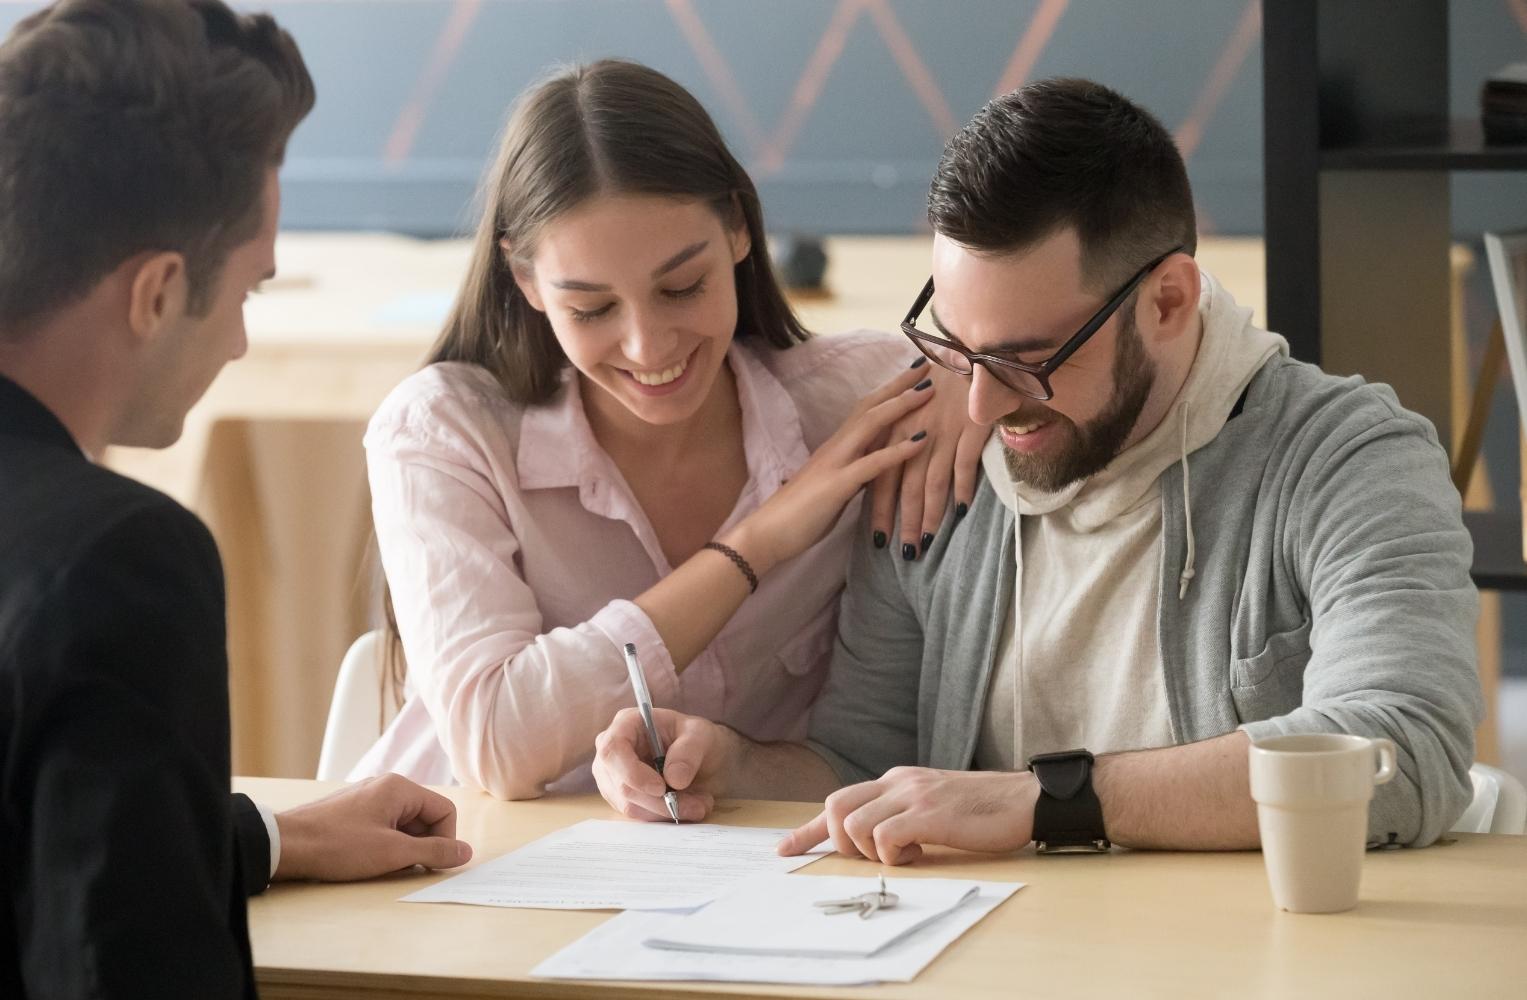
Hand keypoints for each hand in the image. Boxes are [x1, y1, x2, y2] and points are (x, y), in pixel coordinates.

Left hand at [273, 773, 471, 880]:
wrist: (285, 845)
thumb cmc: (339, 846)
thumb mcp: (393, 853)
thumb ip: (434, 851)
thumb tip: (466, 852)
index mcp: (400, 788)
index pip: (444, 811)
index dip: (445, 840)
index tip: (431, 864)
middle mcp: (386, 787)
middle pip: (424, 817)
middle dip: (420, 846)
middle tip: (403, 868)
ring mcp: (367, 798)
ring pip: (403, 825)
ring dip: (402, 849)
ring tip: (381, 866)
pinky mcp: (352, 812)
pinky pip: (383, 827)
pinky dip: (384, 846)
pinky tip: (366, 861)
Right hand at [592, 707, 735, 821]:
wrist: (700, 756)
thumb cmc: (694, 737)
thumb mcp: (701, 735)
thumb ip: (689, 752)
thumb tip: (674, 779)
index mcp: (625, 724)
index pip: (612, 751)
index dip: (633, 773)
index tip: (661, 788)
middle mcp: (612, 752)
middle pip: (622, 785)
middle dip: (660, 801)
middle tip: (697, 805)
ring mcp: (612, 777)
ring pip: (630, 806)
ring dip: (667, 811)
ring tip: (700, 804)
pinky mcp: (621, 799)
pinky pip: (638, 816)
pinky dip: (665, 817)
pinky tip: (688, 807)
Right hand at [723, 364, 933, 574]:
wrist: (766, 533)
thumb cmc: (798, 515)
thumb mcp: (834, 487)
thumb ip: (854, 473)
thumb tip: (875, 468)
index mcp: (836, 447)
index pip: (865, 409)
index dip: (889, 390)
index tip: (913, 374)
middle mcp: (836, 447)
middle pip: (871, 405)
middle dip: (899, 384)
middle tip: (927, 364)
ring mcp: (836, 463)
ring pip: (871, 424)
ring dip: (902, 405)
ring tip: (929, 391)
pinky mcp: (837, 485)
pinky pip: (872, 464)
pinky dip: (899, 450)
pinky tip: (923, 441)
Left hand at [776, 767, 1037, 864]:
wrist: (1025, 799)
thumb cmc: (982, 809)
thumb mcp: (931, 803)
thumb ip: (901, 813)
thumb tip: (874, 840)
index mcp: (896, 780)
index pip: (839, 800)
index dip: (807, 829)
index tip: (785, 849)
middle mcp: (898, 782)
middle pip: (835, 807)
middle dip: (837, 842)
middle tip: (869, 857)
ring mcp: (913, 796)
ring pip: (854, 824)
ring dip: (870, 852)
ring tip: (905, 854)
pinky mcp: (930, 815)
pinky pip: (885, 837)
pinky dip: (892, 855)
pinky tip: (918, 854)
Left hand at [869, 359, 987, 559]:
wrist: (969, 352)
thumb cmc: (941, 384)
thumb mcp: (912, 411)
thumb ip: (901, 440)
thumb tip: (894, 473)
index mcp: (895, 430)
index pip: (882, 477)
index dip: (880, 510)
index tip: (878, 539)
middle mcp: (914, 434)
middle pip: (905, 487)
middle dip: (903, 522)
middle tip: (904, 554)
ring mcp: (942, 432)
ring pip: (931, 482)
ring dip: (929, 515)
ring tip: (927, 542)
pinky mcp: (968, 428)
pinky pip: (964, 465)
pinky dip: (963, 489)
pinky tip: (961, 512)